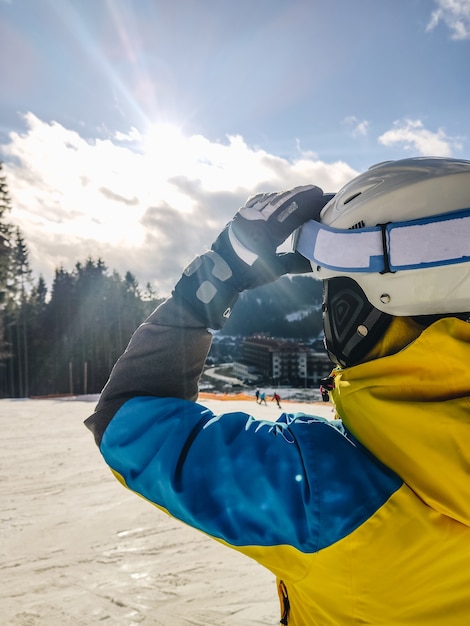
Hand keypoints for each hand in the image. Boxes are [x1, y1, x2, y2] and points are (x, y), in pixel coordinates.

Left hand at [174, 185, 330, 328]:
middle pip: (284, 200)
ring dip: (288, 195)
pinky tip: (278, 197)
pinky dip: (272, 198)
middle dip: (302, 194)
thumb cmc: (248, 274)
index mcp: (268, 232)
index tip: (322, 199)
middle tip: (316, 191)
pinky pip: (259, 200)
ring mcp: (247, 214)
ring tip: (301, 193)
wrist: (219, 272)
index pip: (295, 213)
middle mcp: (257, 219)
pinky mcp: (240, 214)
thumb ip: (294, 261)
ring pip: (271, 198)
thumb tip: (312, 260)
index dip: (310, 204)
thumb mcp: (275, 270)